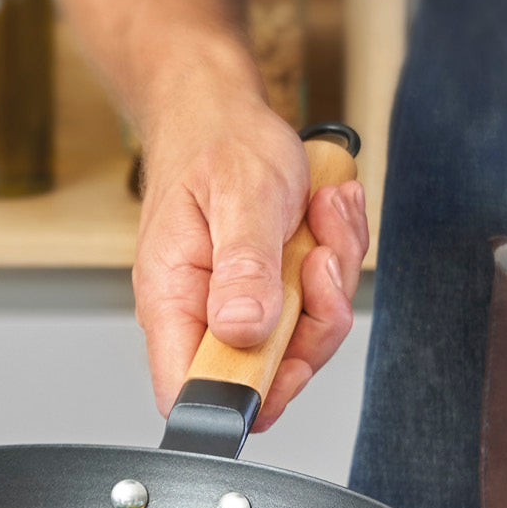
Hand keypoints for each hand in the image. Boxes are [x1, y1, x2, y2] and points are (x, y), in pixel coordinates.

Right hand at [133, 92, 369, 430]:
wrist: (218, 113)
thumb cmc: (216, 146)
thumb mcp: (242, 198)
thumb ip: (243, 269)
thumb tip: (243, 331)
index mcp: (172, 300)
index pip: (189, 391)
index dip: (243, 394)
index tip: (287, 349)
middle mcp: (199, 314)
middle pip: (265, 376)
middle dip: (313, 321)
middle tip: (315, 258)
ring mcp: (234, 308)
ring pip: (301, 341)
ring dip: (330, 279)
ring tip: (320, 217)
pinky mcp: (264, 296)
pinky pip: (315, 308)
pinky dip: (334, 261)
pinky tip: (321, 218)